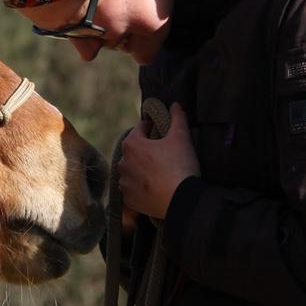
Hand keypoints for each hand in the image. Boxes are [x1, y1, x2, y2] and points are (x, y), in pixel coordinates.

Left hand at [117, 103, 199, 220]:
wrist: (182, 201)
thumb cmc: (180, 166)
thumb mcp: (181, 137)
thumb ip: (177, 118)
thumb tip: (175, 105)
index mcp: (132, 144)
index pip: (140, 128)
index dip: (152, 127)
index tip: (161, 131)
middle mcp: (123, 163)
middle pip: (134, 150)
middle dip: (146, 149)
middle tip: (163, 154)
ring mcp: (125, 183)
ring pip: (132, 170)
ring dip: (141, 169)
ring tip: (159, 172)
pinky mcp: (129, 200)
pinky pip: (133, 189)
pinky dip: (141, 186)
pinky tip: (154, 187)